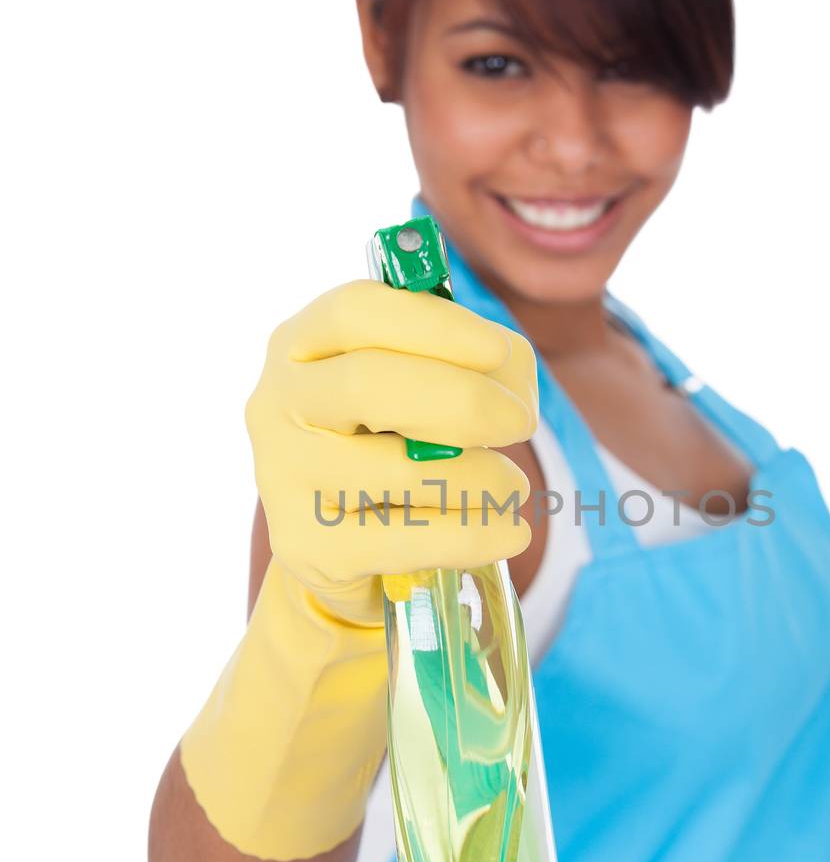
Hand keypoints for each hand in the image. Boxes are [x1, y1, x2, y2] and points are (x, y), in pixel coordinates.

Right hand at [244, 279, 537, 617]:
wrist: (339, 542)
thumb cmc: (387, 444)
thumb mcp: (418, 386)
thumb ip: (473, 367)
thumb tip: (513, 396)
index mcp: (301, 344)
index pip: (356, 313)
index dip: (436, 327)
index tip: (499, 351)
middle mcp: (277, 404)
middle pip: (369, 385)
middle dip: (465, 400)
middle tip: (520, 423)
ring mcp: (284, 479)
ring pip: (400, 470)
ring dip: (482, 478)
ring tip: (512, 487)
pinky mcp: (306, 548)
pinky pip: (410, 540)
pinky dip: (476, 534)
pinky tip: (511, 531)